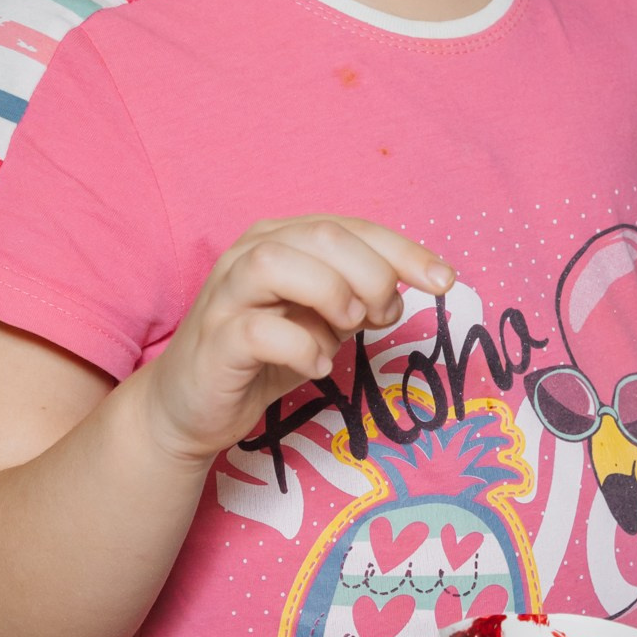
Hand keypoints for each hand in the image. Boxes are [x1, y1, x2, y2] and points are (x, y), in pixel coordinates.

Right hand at [140, 215, 452, 468]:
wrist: (190, 408)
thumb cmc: (264, 356)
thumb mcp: (324, 320)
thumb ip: (359, 298)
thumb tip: (407, 291)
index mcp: (282, 239)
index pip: (352, 227)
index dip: (404, 251)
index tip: (446, 281)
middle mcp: (249, 254)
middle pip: (323, 235)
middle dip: (371, 273)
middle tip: (381, 316)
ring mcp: (226, 296)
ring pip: (277, 262)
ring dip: (329, 293)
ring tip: (346, 328)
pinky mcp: (214, 341)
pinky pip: (258, 330)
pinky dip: (300, 346)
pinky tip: (316, 366)